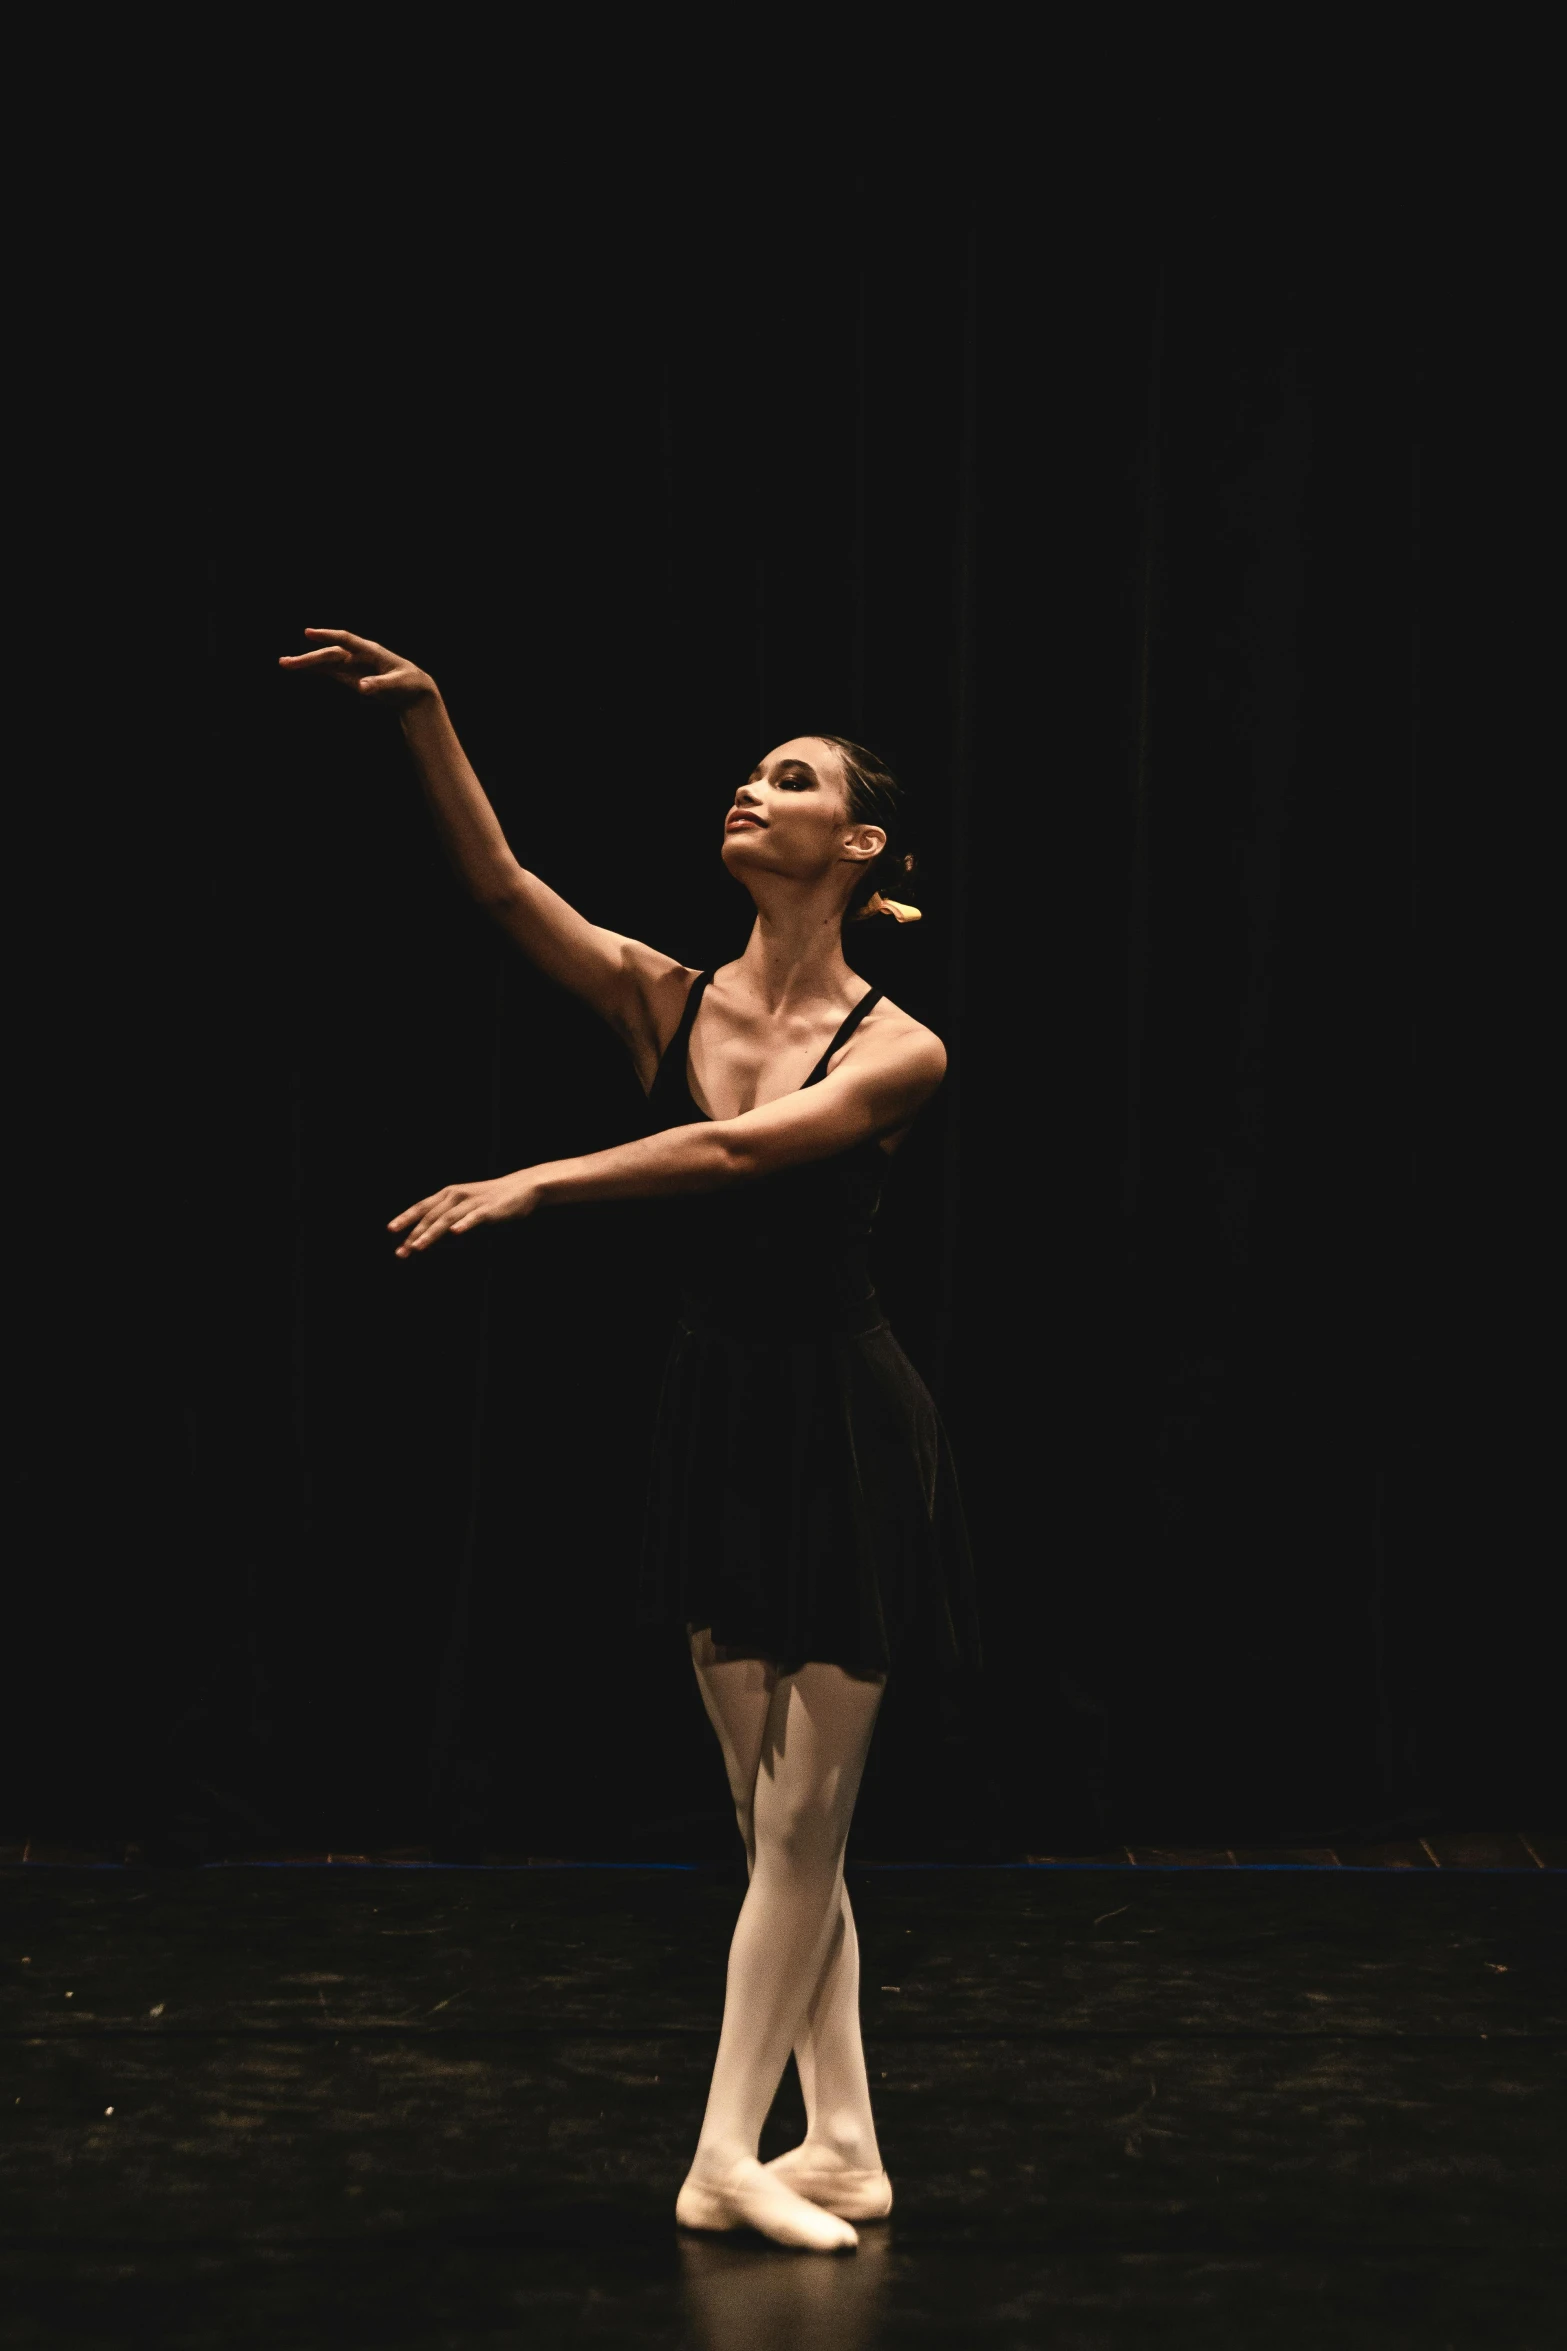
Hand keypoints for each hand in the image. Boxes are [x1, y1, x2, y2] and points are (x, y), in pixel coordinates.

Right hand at [278, 627, 435, 708]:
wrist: (413, 690)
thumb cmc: (409, 684)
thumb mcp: (397, 685)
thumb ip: (379, 685)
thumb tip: (361, 687)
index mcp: (370, 651)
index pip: (345, 640)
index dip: (327, 635)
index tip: (308, 633)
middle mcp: (358, 655)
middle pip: (329, 654)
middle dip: (308, 658)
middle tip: (285, 662)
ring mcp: (353, 665)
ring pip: (326, 661)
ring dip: (307, 663)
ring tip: (284, 664)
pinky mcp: (350, 675)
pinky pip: (329, 670)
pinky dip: (315, 669)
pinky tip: (300, 669)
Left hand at [388, 1172, 539, 1256]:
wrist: (521, 1188)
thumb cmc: (491, 1200)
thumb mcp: (465, 1206)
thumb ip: (447, 1218)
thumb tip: (429, 1237)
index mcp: (448, 1194)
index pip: (422, 1207)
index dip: (406, 1218)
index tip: (391, 1230)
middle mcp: (456, 1195)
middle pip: (430, 1216)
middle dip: (414, 1234)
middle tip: (401, 1251)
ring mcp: (472, 1202)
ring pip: (447, 1219)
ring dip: (431, 1233)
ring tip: (418, 1247)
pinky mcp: (488, 1209)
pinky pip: (474, 1218)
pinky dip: (464, 1224)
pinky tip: (455, 1233)